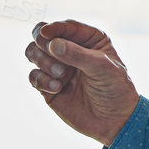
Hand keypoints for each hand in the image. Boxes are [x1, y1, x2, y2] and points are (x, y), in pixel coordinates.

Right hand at [24, 20, 142, 145]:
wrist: (114, 122)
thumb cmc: (115, 89)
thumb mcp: (102, 67)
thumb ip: (77, 54)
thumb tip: (52, 44)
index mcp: (87, 40)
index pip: (64, 27)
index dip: (53, 28)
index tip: (45, 34)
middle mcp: (70, 51)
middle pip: (41, 36)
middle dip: (43, 44)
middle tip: (51, 53)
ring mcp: (57, 68)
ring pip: (33, 53)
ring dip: (43, 62)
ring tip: (60, 75)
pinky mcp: (48, 87)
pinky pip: (33, 76)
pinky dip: (41, 80)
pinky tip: (57, 88)